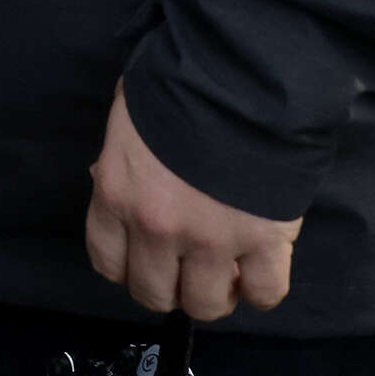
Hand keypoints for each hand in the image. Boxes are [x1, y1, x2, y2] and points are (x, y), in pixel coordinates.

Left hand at [84, 83, 302, 320]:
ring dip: (218, 293)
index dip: (131, 267)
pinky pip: (266, 293)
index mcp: (117, 194)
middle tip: (190, 267)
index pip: (108, 262)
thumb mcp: (127, 114)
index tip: (149, 259)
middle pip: (154, 294)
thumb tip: (113, 184)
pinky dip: (264, 290)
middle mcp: (156, 227)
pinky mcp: (264, 240)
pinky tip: (262, 269)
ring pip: (207, 304)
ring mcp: (211, 239)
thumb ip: (119, 158)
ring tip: (230, 271)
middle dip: (172, 286)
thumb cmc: (177, 82)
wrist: (241, 71)